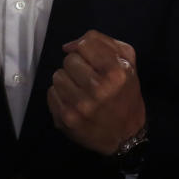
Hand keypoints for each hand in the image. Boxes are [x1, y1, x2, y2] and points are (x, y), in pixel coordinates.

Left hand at [47, 30, 145, 154]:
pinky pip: (51, 93)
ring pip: (57, 75)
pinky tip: (74, 101)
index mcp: (116, 72)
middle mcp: (98, 89)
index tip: (93, 60)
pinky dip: (61, 95)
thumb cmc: (126, 95)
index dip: (87, 50)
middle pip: (69, 60)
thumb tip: (69, 45)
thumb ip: (102, 42)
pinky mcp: (65, 119)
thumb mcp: (128, 62)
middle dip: (78, 66)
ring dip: (68, 80)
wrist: (125, 135)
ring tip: (80, 90)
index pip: (85, 44)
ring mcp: (79, 106)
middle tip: (88, 78)